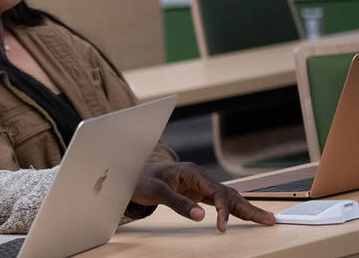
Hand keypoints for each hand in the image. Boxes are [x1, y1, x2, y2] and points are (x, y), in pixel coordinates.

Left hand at [129, 162, 275, 231]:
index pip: (218, 193)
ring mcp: (201, 184)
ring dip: (246, 210)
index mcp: (193, 173)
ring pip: (228, 198)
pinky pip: (219, 202)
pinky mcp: (198, 192)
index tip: (223, 227)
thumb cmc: (142, 180)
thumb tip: (201, 217)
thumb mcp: (157, 192)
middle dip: (249, 208)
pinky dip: (233, 210)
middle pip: (230, 194)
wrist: (132, 174)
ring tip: (265, 220)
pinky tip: (246, 216)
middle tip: (269, 220)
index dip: (224, 211)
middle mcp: (201, 177)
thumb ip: (179, 204)